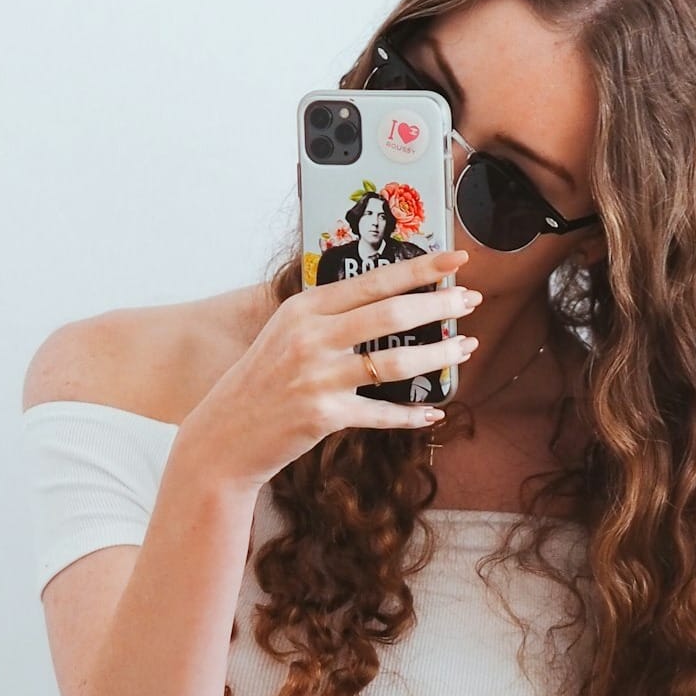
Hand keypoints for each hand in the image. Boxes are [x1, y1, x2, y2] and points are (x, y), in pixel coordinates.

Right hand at [189, 248, 480, 485]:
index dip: (420, 268)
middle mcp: (310, 337)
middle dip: (439, 305)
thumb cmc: (262, 384)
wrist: (224, 436)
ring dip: (438, 357)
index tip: (455, 260)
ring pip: (395, 362)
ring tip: (466, 349)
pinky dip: (411, 415)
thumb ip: (328, 318)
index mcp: (304, 308)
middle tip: (471, 301)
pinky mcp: (323, 415)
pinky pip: (381, 413)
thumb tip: (385, 302)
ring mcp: (317, 376)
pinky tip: (433, 413)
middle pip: (391, 313)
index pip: (373, 280)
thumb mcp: (286, 336)